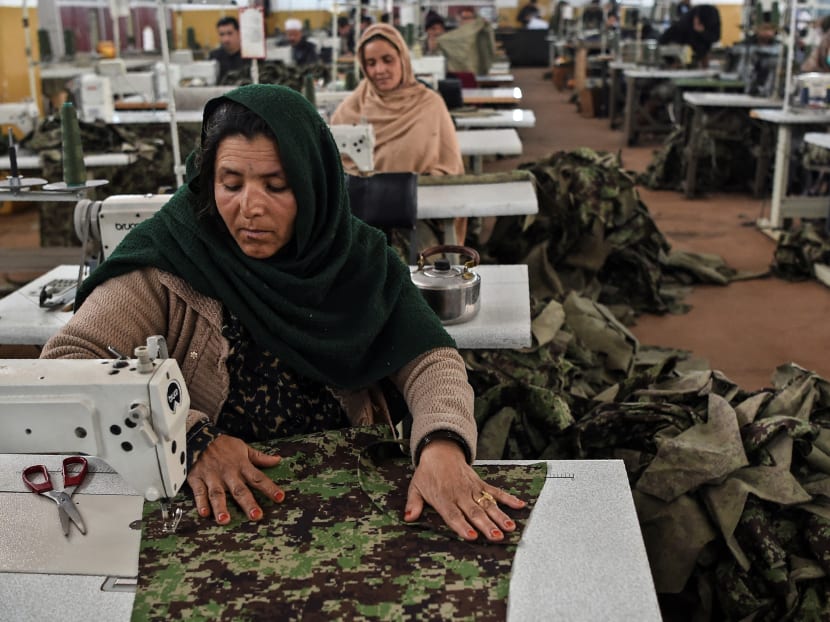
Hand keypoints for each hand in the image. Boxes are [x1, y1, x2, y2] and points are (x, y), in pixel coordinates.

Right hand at [187, 434, 283, 524]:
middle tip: (256, 516)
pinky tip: (205, 514)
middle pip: (239, 490)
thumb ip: (259, 457)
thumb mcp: (243, 447)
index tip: (280, 498)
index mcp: (241, 465)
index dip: (270, 488)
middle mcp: (228, 473)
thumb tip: (278, 460)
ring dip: (221, 507)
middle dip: (248, 503)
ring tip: (225, 520)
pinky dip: (200, 503)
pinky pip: (199, 492)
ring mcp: (212, 477)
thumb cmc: (223, 445)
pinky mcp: (197, 479)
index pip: (259, 478)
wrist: (199, 436)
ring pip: (217, 494)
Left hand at [404, 439, 525, 541]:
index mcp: (443, 498)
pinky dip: (508, 498)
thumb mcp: (415, 488)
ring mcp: (472, 489)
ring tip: (509, 527)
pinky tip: (520, 505)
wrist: (440, 451)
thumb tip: (408, 518)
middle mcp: (460, 494)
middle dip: (486, 525)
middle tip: (497, 536)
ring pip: (487, 504)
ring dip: (499, 516)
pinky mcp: (480, 484)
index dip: (462, 526)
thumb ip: (413, 504)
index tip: (472, 536)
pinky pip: (496, 491)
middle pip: (474, 512)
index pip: (453, 515)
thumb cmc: (427, 474)